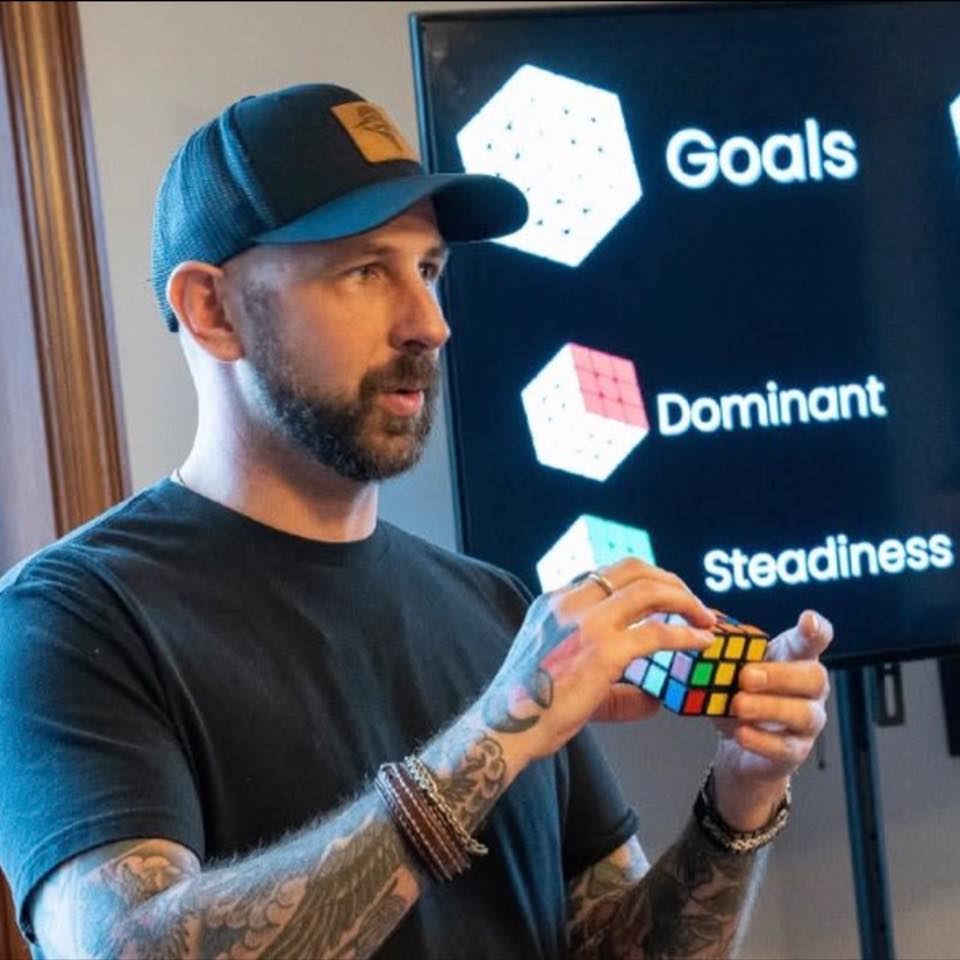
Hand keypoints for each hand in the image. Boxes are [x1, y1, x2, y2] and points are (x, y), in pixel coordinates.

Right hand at [479, 558, 717, 760]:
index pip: (607, 575)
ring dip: (683, 600)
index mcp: (554, 602)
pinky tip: (701, 642)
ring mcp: (585, 623)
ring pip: (648, 589)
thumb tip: (653, 699)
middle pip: (632, 569)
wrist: (507, 727)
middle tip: (692, 603)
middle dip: (669, 581)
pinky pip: (657, 633)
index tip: (666, 598)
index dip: (644, 581)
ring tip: (704, 618)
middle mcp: (568, 603)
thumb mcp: (562, 675)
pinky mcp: (602, 650)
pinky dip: (685, 635)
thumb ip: (610, 682)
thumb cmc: (530, 708)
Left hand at [711, 609, 832, 829]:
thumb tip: (700, 622)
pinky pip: (785, 747)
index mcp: (794, 659)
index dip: (816, 630)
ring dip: (769, 708)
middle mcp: (810, 689)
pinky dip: (762, 740)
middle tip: (745, 676)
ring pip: (804, 714)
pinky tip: (741, 734)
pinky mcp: (796, 751)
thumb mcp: (729, 666)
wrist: (738, 741)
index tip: (807, 620)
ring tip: (738, 705)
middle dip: (780, 675)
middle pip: (814, 677)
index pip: (813, 640)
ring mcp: (808, 722)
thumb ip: (723, 645)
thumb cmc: (738, 691)